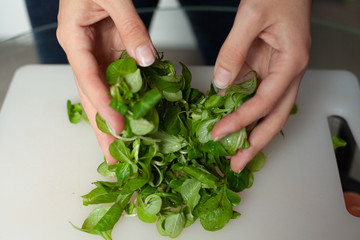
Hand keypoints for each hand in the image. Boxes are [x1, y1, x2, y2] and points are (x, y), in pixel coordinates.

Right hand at [57, 0, 155, 162]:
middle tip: (112, 158)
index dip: (103, 106)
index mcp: (74, 40)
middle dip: (101, 129)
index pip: (87, 80)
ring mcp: (98, 56)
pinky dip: (128, 101)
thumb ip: (130, 26)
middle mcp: (83, 53)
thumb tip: (146, 59)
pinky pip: (120, 81)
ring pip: (105, 95)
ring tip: (123, 149)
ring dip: (114, 122)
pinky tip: (136, 119)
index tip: (118, 127)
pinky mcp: (113, 53)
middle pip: (91, 98)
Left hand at [211, 0, 311, 171]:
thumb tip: (221, 84)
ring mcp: (279, 73)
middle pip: (275, 118)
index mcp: (292, 62)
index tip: (220, 133)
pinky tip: (231, 125)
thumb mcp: (250, 16)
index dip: (242, 120)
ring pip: (268, 112)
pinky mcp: (267, 69)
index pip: (266, 101)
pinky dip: (244, 113)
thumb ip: (233, 51)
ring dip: (252, 134)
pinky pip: (256, 96)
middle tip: (238, 164)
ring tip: (235, 154)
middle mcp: (289, 73)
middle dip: (256, 144)